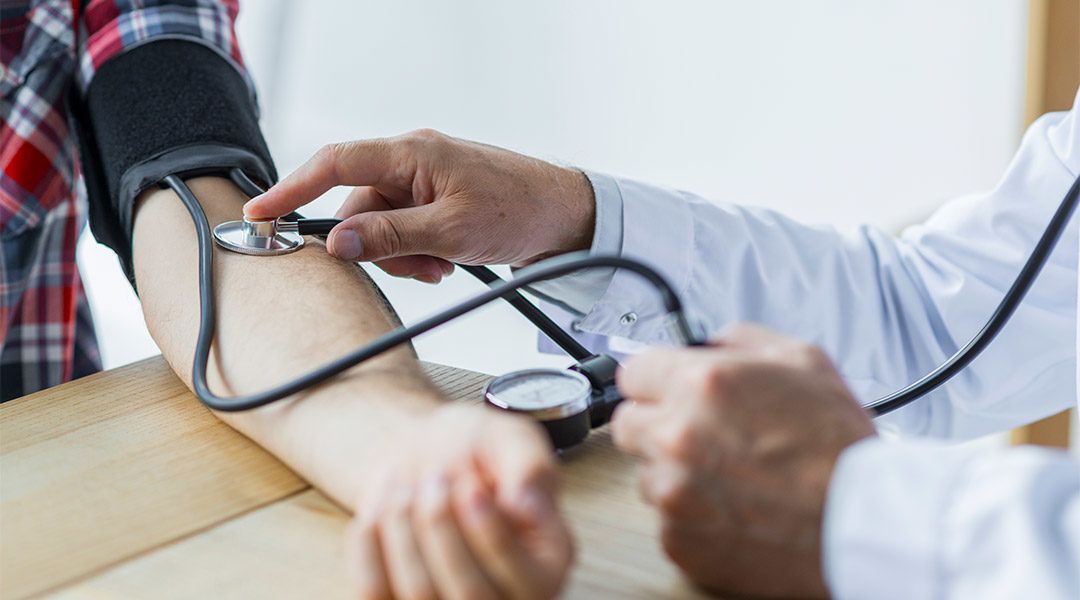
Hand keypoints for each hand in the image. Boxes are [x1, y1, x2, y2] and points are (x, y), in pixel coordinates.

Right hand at [244, 129, 595, 282]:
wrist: (567, 217)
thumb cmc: (519, 211)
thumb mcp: (450, 232)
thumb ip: (389, 237)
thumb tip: (338, 242)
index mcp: (412, 154)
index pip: (336, 164)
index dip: (293, 189)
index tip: (262, 215)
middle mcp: (413, 161)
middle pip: (359, 206)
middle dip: (378, 246)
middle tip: (418, 268)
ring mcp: (425, 182)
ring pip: (381, 225)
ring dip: (404, 255)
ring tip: (443, 265)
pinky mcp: (437, 201)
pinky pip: (405, 229)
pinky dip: (419, 252)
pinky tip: (448, 260)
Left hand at [344, 404, 573, 599]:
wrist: (429, 457)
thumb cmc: (479, 448)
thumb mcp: (513, 440)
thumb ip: (529, 466)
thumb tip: (526, 506)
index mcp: (549, 566)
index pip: (530, 580)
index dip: (492, 533)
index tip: (472, 486)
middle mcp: (506, 598)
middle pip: (469, 594)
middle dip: (442, 525)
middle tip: (434, 476)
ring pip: (419, 593)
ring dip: (404, 527)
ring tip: (409, 486)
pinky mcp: (399, 599)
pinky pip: (373, 592)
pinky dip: (369, 545)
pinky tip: (382, 508)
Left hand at [611, 324, 874, 597]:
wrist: (865, 522)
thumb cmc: (839, 447)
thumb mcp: (802, 359)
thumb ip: (740, 339)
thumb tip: (707, 342)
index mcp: (699, 385)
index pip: (631, 373)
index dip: (654, 380)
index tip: (666, 391)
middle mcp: (676, 437)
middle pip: (627, 424)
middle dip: (657, 424)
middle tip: (701, 434)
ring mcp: (673, 493)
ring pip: (645, 474)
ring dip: (674, 472)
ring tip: (730, 476)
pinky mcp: (679, 539)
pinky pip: (665, 518)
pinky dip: (690, 514)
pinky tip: (734, 507)